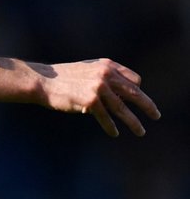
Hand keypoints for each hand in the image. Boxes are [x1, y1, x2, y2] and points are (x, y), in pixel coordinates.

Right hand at [42, 59, 160, 136]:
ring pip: (122, 109)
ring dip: (134, 122)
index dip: (136, 90)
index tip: (136, 99)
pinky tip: (114, 133)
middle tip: (156, 115)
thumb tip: (118, 91)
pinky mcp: (90, 102)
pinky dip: (111, 127)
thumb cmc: (62, 77)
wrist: (42, 81)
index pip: (133, 80)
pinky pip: (106, 117)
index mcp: (107, 65)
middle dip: (148, 106)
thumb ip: (103, 75)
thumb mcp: (86, 70)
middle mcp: (106, 75)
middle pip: (134, 93)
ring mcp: (99, 88)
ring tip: (141, 132)